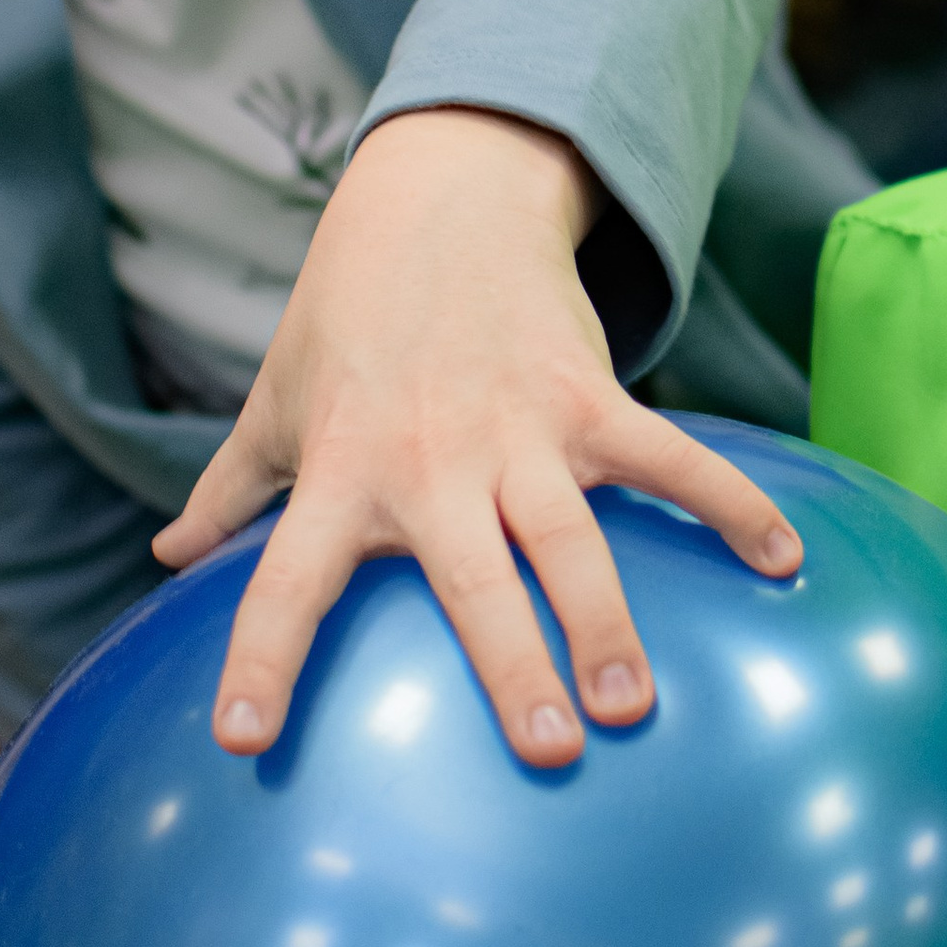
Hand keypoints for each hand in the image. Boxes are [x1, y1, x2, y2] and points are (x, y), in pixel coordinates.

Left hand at [153, 106, 802, 763]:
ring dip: (609, 619)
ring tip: (638, 703)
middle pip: (471, 578)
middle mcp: (430, 461)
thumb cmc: (346, 318)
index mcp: (342, 473)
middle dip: (512, 663)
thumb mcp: (276, 403)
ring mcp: (517, 427)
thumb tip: (164, 563)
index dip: (261, 656)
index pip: (283, 577)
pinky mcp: (589, 395)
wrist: (440, 197)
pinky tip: (782, 561)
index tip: (243, 739)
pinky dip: (731, 504)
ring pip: (571, 536)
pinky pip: (670, 457)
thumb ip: (226, 492)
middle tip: (550, 748)